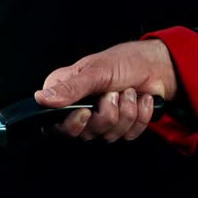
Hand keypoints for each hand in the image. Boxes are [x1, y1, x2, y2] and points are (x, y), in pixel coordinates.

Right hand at [35, 39, 177, 141]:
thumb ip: (69, 88)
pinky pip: (128, 135)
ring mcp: (99, 122)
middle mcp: (78, 110)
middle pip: (85, 133)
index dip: (72, 124)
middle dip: (107, 113)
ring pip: (108, 136)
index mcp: (64, 94)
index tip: (85, 112)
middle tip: (112, 93)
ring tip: (128, 92)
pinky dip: (139, 116)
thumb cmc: (122, 62)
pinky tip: (139, 101)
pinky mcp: (119, 129)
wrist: (155, 66)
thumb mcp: (94, 72)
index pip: (55, 125)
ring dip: (126, 112)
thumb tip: (41, 98)